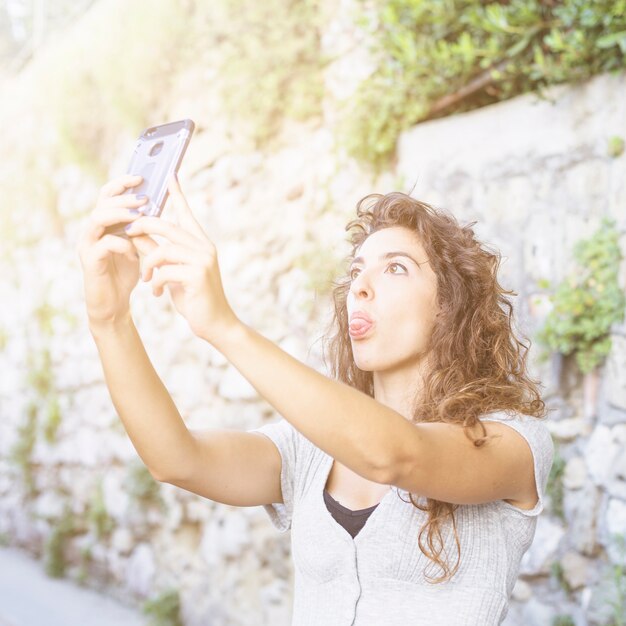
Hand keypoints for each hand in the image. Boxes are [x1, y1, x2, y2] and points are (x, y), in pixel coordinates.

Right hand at [76, 174, 148, 326]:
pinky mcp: (89, 261)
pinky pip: (103, 244)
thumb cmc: (126, 273)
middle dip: (124, 197)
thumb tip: (158, 206)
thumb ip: (143, 228)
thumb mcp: (138, 246)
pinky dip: (121, 244)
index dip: (122, 184)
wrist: (114, 304)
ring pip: (98, 218)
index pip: (108, 195)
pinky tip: (134, 251)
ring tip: (140, 217)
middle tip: (145, 199)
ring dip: (121, 215)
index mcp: (104, 224)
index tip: (141, 178)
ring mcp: (88, 244)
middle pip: (102, 202)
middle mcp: (92, 230)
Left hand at [125, 174, 239, 341]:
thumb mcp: (173, 272)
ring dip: (148, 264)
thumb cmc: (194, 297)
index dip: (178, 194)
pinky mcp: (197, 276)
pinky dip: (155, 282)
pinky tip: (156, 293)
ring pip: (163, 250)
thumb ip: (158, 252)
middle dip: (143, 227)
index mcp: (201, 243)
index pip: (186, 214)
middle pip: (167, 226)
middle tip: (127, 232)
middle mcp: (204, 247)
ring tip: (146, 279)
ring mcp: (203, 261)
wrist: (215, 324)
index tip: (169, 175)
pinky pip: (165, 270)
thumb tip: (137, 234)